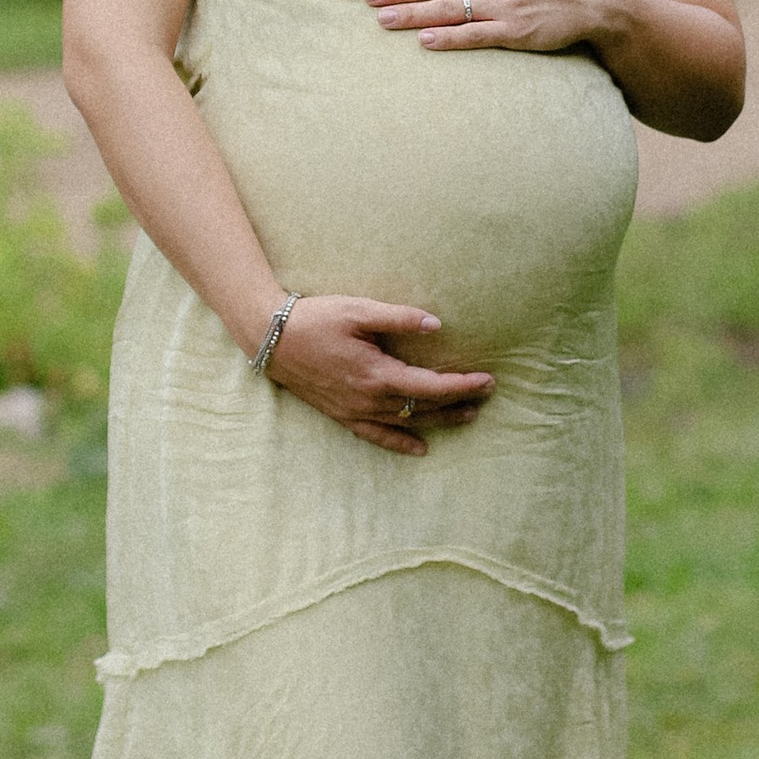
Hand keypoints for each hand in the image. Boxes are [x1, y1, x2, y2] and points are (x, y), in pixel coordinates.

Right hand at [263, 295, 493, 455]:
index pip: (431, 386)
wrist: (271, 339)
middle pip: (424, 408)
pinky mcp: (342, 415)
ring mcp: (354, 411)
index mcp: (377, 374)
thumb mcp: (359, 311)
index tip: (487, 381)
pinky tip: (420, 448)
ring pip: (406, 422)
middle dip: (458, 403)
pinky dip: (400, 443)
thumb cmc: (316, 318)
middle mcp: (369, 399)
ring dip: (439, 421)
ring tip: (467, 416)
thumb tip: (436, 325)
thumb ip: (399, 318)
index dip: (462, 385)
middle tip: (486, 396)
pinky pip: (376, 436)